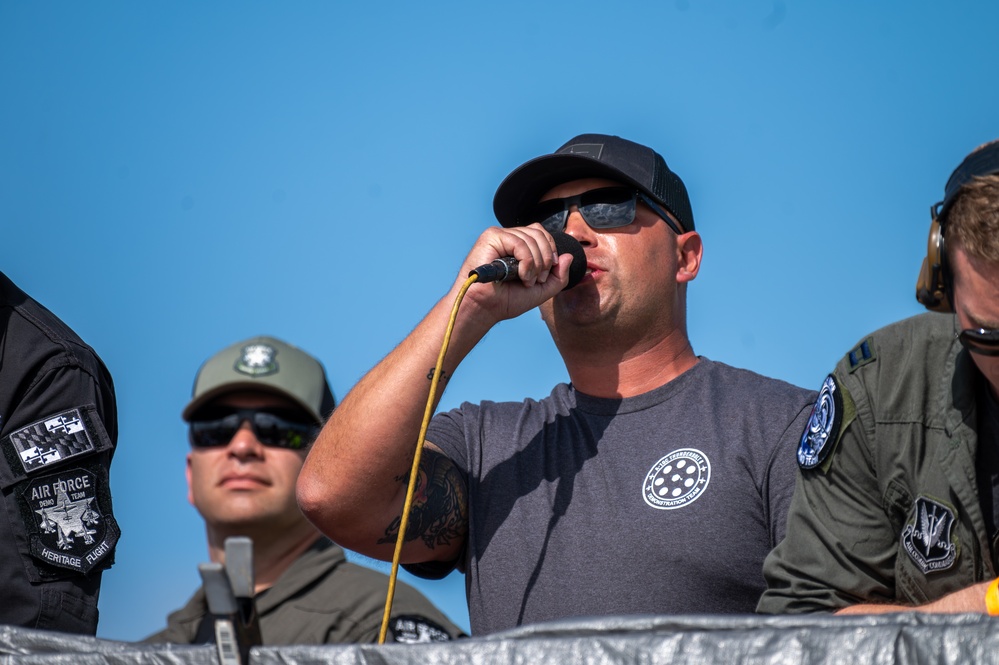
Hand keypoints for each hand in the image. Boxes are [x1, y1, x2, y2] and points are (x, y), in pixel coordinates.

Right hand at [457, 224, 574, 324]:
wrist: (485, 309)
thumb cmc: (507, 301)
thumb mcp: (541, 290)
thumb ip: (559, 276)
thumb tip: (568, 256)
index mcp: (518, 246)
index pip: (542, 234)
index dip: (551, 251)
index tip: (545, 274)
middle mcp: (509, 238)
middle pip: (540, 233)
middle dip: (546, 258)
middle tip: (538, 280)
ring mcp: (500, 236)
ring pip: (532, 238)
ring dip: (535, 264)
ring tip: (526, 281)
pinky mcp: (491, 237)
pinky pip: (520, 242)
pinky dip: (526, 261)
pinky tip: (520, 275)